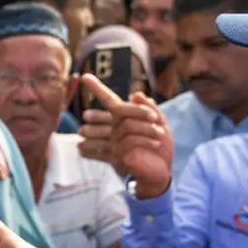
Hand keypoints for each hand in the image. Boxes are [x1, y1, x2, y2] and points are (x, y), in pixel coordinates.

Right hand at [77, 76, 172, 196]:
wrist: (162, 171)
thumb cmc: (159, 146)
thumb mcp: (160, 124)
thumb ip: (150, 108)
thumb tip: (136, 93)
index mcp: (122, 119)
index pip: (108, 101)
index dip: (97, 89)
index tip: (85, 77)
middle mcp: (114, 130)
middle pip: (119, 111)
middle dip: (138, 111)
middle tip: (155, 117)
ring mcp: (114, 144)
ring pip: (126, 126)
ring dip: (146, 128)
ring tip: (159, 133)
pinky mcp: (118, 157)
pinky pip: (129, 142)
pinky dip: (145, 140)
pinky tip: (155, 143)